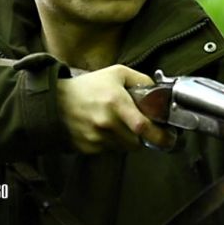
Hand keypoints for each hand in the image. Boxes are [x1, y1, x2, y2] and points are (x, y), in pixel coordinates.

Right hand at [56, 65, 174, 152]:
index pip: (142, 126)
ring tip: (119, 126)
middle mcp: (106, 123)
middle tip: (141, 128)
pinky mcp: (88, 148)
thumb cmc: (88, 86)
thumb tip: (159, 92)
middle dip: (143, 137)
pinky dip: (112, 144)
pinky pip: (109, 151)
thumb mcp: (117, 73)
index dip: (159, 135)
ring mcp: (96, 138)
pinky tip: (105, 130)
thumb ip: (141, 80)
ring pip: (124, 149)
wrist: (54, 101)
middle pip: (137, 142)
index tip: (168, 136)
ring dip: (127, 141)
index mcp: (116, 103)